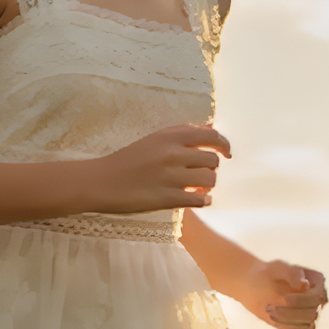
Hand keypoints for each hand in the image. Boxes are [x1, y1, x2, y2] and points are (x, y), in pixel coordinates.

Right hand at [87, 124, 230, 213]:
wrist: (102, 181)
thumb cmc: (127, 159)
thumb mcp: (154, 139)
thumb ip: (182, 132)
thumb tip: (210, 128)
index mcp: (170, 136)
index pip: (210, 136)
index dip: (224, 144)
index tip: (226, 153)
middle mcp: (174, 154)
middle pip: (213, 160)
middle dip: (211, 168)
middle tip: (201, 173)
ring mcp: (172, 177)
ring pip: (210, 180)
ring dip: (208, 185)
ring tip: (197, 188)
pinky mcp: (168, 198)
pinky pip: (200, 200)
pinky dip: (203, 200)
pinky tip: (197, 199)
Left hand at [236, 260, 326, 328]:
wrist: (256, 285)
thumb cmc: (268, 273)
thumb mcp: (277, 267)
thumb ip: (291, 273)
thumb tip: (303, 285)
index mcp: (317, 283)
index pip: (316, 298)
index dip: (302, 301)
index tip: (285, 299)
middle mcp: (317, 300)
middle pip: (312, 315)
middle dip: (291, 314)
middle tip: (271, 309)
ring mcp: (309, 314)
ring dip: (290, 326)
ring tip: (272, 316)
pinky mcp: (300, 326)